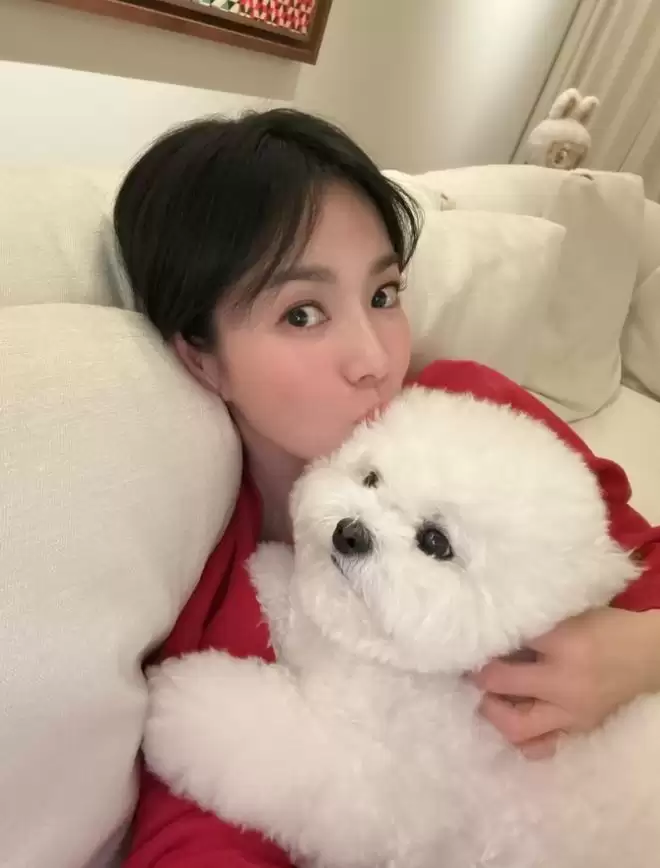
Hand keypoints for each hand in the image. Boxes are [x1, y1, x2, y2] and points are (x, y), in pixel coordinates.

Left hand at [470, 608, 659, 759]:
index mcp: (561, 644)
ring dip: (495, 714)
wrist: (648, 655)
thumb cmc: (605, 628)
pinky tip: (511, 722)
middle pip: (502, 687)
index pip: (507, 646)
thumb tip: (491, 640)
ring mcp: (571, 713)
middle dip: (482, 684)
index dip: (483, 646)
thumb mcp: (567, 617)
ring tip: (490, 699)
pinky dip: (521, 738)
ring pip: (517, 727)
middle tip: (473, 675)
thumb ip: (531, 628)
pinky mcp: (578, 729)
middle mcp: (563, 683)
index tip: (469, 644)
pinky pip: (541, 745)